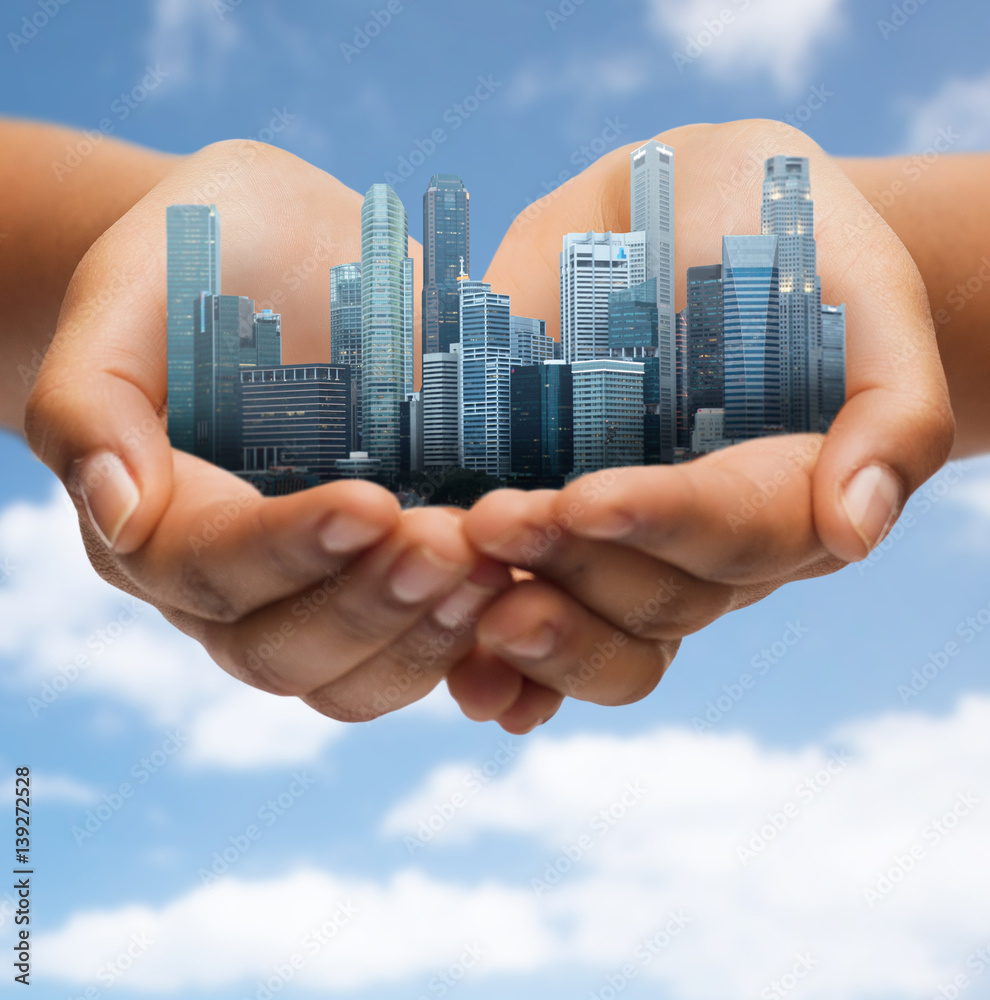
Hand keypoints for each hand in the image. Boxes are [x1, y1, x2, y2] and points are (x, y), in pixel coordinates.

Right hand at [25, 140, 509, 721]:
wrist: (291, 255)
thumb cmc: (205, 255)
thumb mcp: (134, 287)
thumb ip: (92, 396)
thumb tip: (114, 513)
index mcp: (161, 522)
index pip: (212, 568)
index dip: (290, 550)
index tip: (373, 502)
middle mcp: (237, 584)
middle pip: (284, 651)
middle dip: (370, 607)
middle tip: (451, 545)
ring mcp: (319, 592)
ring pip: (358, 677)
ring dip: (429, 638)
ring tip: (495, 566)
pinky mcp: (393, 581)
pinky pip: (429, 654)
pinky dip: (480, 648)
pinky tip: (530, 602)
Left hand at [448, 119, 953, 731]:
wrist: (675, 211)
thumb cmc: (778, 235)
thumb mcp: (860, 290)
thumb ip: (890, 409)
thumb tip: (854, 534)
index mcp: (787, 488)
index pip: (739, 527)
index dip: (665, 522)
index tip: (586, 499)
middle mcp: (705, 540)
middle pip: (658, 595)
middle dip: (574, 568)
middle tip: (492, 523)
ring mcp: (628, 547)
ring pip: (600, 632)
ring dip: (535, 633)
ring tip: (466, 600)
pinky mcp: (557, 536)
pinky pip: (540, 623)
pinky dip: (506, 668)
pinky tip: (467, 679)